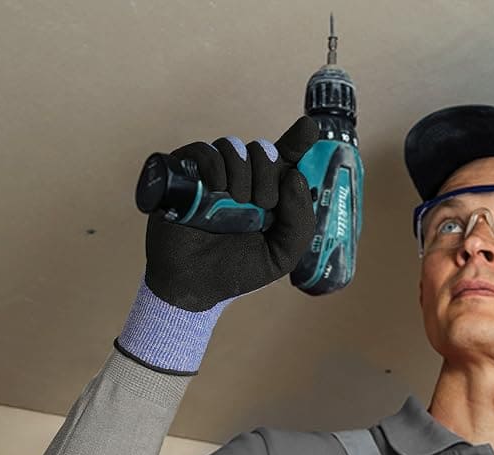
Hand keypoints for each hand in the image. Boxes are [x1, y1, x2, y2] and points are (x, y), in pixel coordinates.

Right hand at [143, 116, 319, 311]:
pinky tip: (216, 187)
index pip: (286, 159)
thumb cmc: (237, 270)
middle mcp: (242, 180)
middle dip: (268, 170)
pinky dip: (213, 163)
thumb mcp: (282, 254)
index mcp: (268, 194)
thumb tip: (294, 176)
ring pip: (233, 146)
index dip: (299, 139)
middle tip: (263, 202)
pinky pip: (201, 151)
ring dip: (241, 169)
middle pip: (263, 150)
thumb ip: (300, 221)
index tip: (309, 128)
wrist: (194, 287)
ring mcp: (212, 176)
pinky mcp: (184, 176)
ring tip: (238, 200)